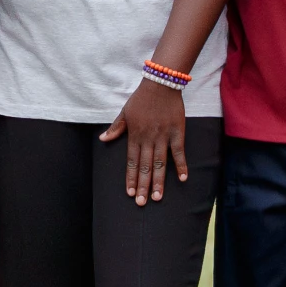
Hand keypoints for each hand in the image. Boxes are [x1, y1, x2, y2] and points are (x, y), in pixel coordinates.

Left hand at [104, 79, 193, 204]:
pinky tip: (182, 179)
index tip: (130, 193)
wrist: (160, 84)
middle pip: (144, 166)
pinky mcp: (177, 132)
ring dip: (159, 181)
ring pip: (160, 163)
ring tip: (158, 197)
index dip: (130, 178)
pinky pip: (179, 152)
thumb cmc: (141, 99)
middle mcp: (148, 138)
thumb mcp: (125, 112)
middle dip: (143, 186)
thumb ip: (116, 128)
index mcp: (134, 135)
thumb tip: (103, 139)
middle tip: (142, 203)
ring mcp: (163, 136)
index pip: (131, 162)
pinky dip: (181, 165)